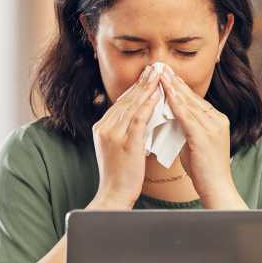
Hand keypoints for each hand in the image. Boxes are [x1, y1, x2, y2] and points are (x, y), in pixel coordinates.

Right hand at [89, 65, 162, 209]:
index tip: (147, 75)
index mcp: (102, 127)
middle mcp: (105, 128)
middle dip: (142, 82)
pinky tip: (157, 95)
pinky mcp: (125, 143)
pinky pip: (138, 119)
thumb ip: (123, 131)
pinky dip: (148, 105)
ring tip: (159, 74)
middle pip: (126, 99)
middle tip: (155, 67)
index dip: (136, 87)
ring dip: (147, 88)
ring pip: (132, 105)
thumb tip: (137, 118)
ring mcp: (113, 134)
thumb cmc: (119, 176)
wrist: (113, 195)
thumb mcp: (116, 149)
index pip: (121, 102)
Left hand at [159, 70, 246, 209]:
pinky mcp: (204, 136)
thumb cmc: (204, 170)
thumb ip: (186, 128)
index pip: (195, 99)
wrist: (217, 188)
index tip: (166, 74)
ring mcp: (213, 127)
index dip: (179, 86)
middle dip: (175, 81)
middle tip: (161, 67)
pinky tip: (165, 93)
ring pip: (189, 103)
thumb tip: (171, 117)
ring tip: (160, 74)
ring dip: (173, 87)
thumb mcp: (195, 143)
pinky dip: (175, 103)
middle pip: (192, 96)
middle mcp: (217, 120)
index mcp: (217, 120)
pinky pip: (187, 116)